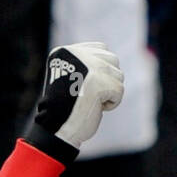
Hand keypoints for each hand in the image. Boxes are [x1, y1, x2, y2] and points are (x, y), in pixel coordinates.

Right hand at [24, 42, 124, 162]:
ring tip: (93, 101)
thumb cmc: (66, 108)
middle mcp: (77, 54)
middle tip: (91, 94)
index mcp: (66, 52)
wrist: (57, 128)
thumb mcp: (72, 78)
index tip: (89, 85)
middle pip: (112, 60)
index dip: (102, 70)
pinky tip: (97, 107)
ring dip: (110, 92)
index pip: (101, 49)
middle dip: (108, 80)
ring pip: (118, 75)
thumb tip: (113, 62)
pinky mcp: (98, 82)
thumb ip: (87, 65)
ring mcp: (89, 67)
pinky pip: (120, 90)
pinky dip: (112, 103)